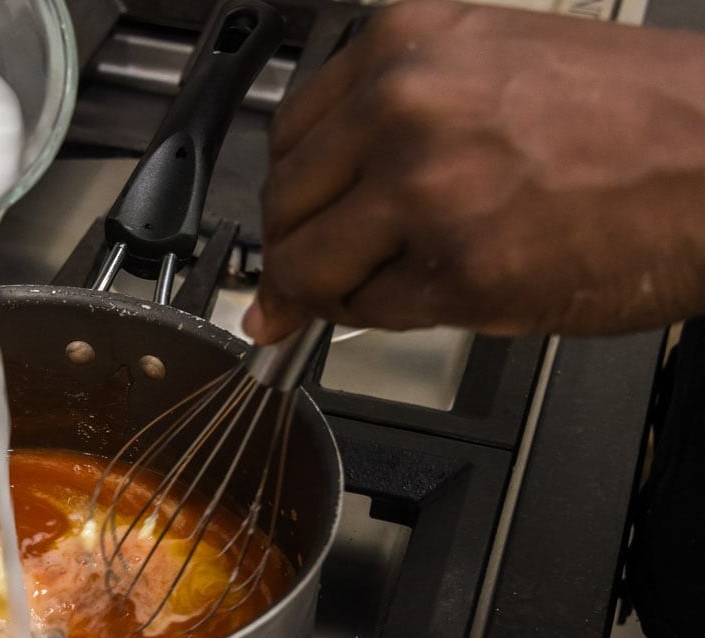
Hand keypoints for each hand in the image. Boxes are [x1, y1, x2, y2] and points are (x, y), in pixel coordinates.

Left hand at [247, 0, 704, 343]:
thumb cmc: (632, 117)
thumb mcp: (492, 73)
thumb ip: (388, 128)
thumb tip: (317, 200)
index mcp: (406, 44)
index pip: (289, 136)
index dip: (295, 192)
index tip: (305, 218)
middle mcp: (403, 106)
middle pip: (284, 204)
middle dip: (301, 248)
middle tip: (333, 268)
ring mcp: (425, 188)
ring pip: (307, 266)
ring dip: (334, 289)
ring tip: (393, 280)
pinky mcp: (457, 268)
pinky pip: (371, 311)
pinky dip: (388, 315)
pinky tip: (444, 288)